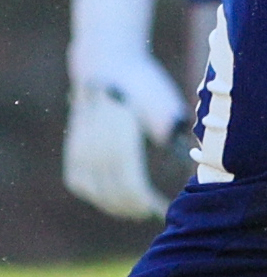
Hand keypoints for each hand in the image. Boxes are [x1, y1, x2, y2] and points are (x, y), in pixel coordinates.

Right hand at [65, 0, 185, 219]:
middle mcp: (94, 145)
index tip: (163, 207)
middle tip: (154, 212)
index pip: (131, 183)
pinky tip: (112, 199)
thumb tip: (184, 163)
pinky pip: (79, 181)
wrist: (109, 64)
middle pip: (113, 191)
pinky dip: (95, 194)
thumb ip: (172, 135)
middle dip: (134, 207)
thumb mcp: (167, 105)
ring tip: (137, 211)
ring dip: (115, 205)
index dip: (147, 201)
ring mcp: (79, 147)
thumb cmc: (146, 85)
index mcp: (119, 136)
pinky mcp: (73, 148)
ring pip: (95, 190)